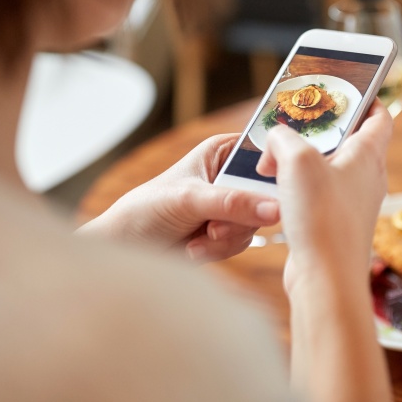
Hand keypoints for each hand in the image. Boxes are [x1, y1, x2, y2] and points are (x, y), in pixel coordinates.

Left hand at [77, 134, 279, 260]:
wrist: (126, 248)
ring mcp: (231, 205)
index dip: (274, 174)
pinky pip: (243, 242)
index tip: (268, 197)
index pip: (266, 154)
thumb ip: (233, 203)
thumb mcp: (190, 199)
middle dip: (240, 218)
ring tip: (199, 238)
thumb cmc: (147, 209)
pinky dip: (220, 250)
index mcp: (224, 151)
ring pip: (256, 223)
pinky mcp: (227, 232)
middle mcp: (231, 176)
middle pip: (267, 194)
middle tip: (214, 227)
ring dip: (227, 237)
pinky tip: (195, 247)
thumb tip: (275, 210)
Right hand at [255, 102, 397, 401]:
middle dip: (322, 133)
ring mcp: (353, 204)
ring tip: (275, 162)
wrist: (326, 279)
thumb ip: (283, 138)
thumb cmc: (321, 216)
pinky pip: (319, 197)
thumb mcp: (295, 159)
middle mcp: (367, 179)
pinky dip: (299, 189)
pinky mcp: (336, 226)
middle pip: (350, 143)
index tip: (350, 90)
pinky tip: (277, 194)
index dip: (368, 99)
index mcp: (368, 154)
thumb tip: (276, 140)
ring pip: (331, 171)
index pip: (379, 116)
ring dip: (304, 164)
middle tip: (294, 127)